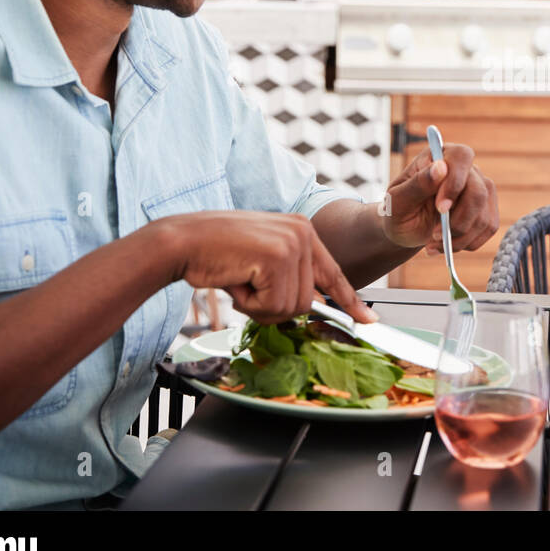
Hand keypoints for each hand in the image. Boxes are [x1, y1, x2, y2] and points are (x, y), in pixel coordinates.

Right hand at [153, 211, 375, 324]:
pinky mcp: (278, 258)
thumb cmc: (215, 253)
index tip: (368, 320)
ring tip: (240, 279)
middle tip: (245, 286)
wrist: (181, 242)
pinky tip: (236, 280)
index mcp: (302, 230)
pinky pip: (273, 306)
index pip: (332, 273)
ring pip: (292, 307)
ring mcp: (293, 244)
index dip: (349, 301)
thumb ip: (288, 275)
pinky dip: (250, 304)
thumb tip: (311, 305)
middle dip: (272, 306)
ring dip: (259, 306)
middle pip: (307, 301)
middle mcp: (303, 233)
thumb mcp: (262, 258)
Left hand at [382, 142, 498, 253]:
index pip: (462, 157)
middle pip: (479, 192)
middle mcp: (465, 170)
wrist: (405, 229)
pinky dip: (468, 243)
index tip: (441, 208)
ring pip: (483, 215)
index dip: (456, 182)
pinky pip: (488, 228)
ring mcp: (480, 189)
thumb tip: (440, 167)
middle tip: (435, 235)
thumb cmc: (399, 209)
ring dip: (459, 237)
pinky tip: (448, 246)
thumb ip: (418, 184)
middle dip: (458, 221)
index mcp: (441, 156)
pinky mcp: (487, 210)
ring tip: (434, 243)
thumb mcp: (398, 200)